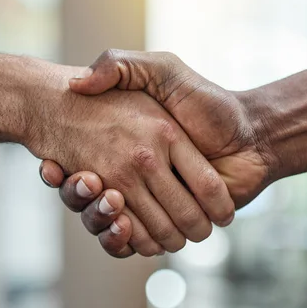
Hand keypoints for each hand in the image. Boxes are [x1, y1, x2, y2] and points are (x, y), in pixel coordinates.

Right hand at [23, 62, 233, 255]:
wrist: (253, 135)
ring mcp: (151, 200)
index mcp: (127, 146)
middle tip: (84, 181)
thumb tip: (76, 83)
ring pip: (110, 222)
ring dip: (99, 219)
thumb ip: (122, 65)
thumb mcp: (163, 68)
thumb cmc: (210, 101)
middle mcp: (136, 174)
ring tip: (109, 199)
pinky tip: (123, 227)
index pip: (81, 164)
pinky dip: (123, 242)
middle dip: (82, 197)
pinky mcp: (167, 222)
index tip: (52, 166)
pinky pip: (134, 241)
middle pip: (92, 198)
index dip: (61, 171)